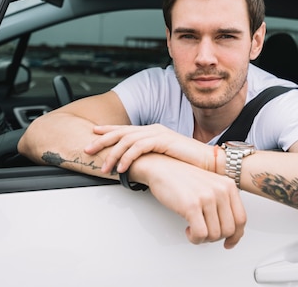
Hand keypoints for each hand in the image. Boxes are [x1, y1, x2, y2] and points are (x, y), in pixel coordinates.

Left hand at [84, 124, 213, 173]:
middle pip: (121, 132)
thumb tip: (138, 167)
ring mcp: (158, 133)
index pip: (125, 130)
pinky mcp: (163, 140)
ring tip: (104, 168)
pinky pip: (139, 148)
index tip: (92, 134)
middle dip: (101, 141)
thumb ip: (151, 159)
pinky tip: (121, 168)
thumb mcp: (165, 159)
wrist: (210, 162)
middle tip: (86, 150)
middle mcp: (153, 129)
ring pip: (126, 141)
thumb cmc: (189, 164)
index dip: (107, 131)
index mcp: (152, 132)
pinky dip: (127, 158)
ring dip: (112, 155)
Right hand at [134, 153, 245, 248]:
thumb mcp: (211, 185)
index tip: (229, 242)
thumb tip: (229, 227)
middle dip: (215, 237)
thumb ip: (223, 202)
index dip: (236, 236)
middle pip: (229, 230)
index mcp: (228, 186)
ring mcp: (207, 197)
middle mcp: (220, 190)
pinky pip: (200, 234)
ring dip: (203, 238)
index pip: (241, 219)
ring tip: (194, 229)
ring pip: (214, 235)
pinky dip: (194, 238)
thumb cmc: (183, 177)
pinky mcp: (191, 205)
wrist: (162, 167)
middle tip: (205, 233)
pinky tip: (188, 229)